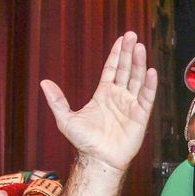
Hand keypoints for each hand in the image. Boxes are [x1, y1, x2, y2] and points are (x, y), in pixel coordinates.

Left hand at [40, 32, 158, 174]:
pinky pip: (146, 97)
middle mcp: (119, 96)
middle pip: (126, 69)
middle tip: (132, 35)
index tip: (121, 39)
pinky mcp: (140, 116)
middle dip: (129, 52)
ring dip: (138, 63)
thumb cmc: (84, 142)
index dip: (117, 54)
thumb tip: (43, 82)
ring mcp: (130, 105)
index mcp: (104, 94)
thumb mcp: (66, 119)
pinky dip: (149, 85)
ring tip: (140, 47)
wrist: (98, 160)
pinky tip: (150, 71)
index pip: (112, 69)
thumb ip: (57, 100)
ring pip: (137, 79)